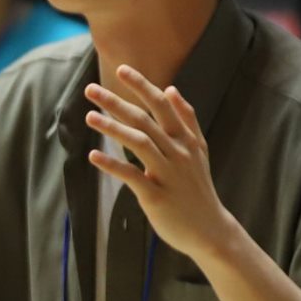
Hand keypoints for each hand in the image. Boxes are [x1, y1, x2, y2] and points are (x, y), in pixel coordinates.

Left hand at [85, 67, 236, 258]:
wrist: (210, 231)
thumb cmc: (198, 188)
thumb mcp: (199, 150)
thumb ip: (187, 119)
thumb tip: (171, 89)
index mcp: (186, 140)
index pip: (162, 105)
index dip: (142, 86)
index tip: (121, 70)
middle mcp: (178, 153)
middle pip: (145, 120)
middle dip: (116, 102)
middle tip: (91, 89)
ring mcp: (168, 174)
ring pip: (139, 144)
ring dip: (112, 128)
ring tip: (89, 117)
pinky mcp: (157, 197)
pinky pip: (132, 177)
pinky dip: (112, 165)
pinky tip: (93, 155)